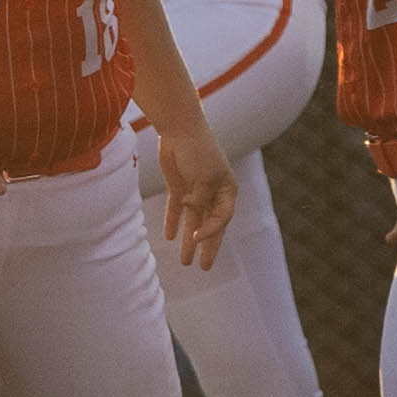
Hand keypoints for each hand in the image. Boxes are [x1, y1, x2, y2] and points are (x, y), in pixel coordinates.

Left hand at [153, 124, 236, 268]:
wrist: (180, 128)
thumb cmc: (199, 150)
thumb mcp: (204, 178)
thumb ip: (199, 199)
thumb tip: (191, 211)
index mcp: (227, 190)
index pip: (222, 219)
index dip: (211, 231)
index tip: (196, 236)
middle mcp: (213, 193)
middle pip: (211, 225)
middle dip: (207, 247)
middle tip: (203, 268)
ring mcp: (195, 190)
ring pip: (193, 221)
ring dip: (188, 241)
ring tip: (184, 261)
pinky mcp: (179, 186)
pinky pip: (176, 209)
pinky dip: (173, 222)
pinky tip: (170, 237)